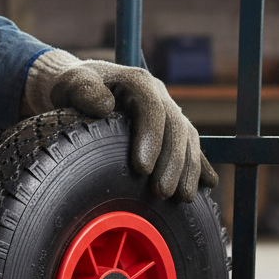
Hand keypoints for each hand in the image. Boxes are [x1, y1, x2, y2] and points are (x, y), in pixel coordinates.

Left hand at [23, 50, 217, 201]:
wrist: (82, 87)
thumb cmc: (74, 86)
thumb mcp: (72, 82)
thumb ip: (83, 91)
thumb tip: (104, 106)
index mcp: (137, 82)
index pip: (151, 108)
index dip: (152, 137)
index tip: (142, 169)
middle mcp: (158, 95)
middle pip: (176, 127)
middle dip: (173, 161)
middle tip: (162, 192)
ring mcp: (167, 111)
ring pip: (187, 138)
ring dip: (188, 168)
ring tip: (182, 197)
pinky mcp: (169, 128)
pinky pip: (190, 146)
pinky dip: (198, 165)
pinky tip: (206, 184)